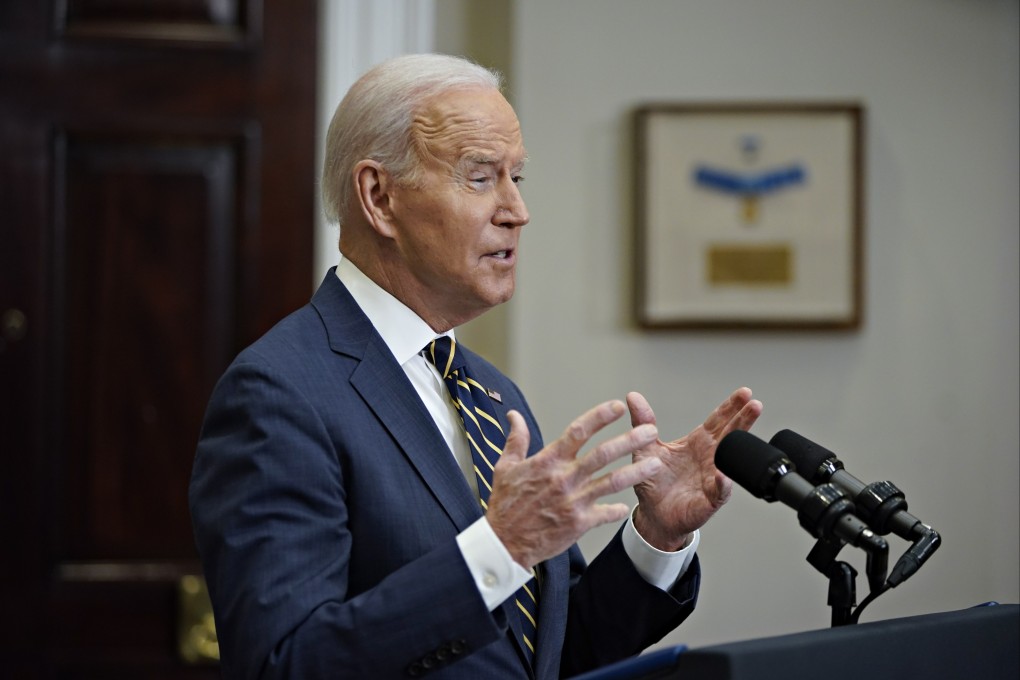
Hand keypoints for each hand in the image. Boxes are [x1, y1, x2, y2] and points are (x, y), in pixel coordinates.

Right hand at [485, 400, 662, 568]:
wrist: (503, 542)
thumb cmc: (504, 504)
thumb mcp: (506, 467)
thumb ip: (516, 439)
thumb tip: (514, 415)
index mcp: (547, 461)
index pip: (578, 431)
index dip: (599, 417)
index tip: (617, 407)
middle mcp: (563, 478)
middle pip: (602, 454)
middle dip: (629, 440)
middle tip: (650, 431)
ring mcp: (573, 501)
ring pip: (611, 482)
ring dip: (636, 472)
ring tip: (656, 464)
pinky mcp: (578, 523)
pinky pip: (605, 514)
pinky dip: (617, 510)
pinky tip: (626, 507)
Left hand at [627, 388, 762, 551]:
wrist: (654, 515)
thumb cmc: (654, 482)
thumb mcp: (645, 448)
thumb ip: (643, 422)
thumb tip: (633, 397)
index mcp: (698, 443)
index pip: (718, 420)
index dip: (731, 406)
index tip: (744, 392)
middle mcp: (710, 458)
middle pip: (731, 434)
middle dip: (744, 419)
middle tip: (755, 404)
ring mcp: (713, 478)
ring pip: (731, 460)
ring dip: (740, 447)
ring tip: (745, 434)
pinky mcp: (710, 499)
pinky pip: (719, 491)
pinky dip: (722, 484)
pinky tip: (722, 476)